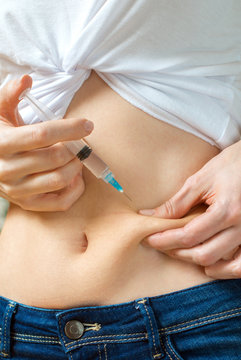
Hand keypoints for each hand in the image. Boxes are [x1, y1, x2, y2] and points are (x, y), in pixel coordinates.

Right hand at [0, 75, 93, 211]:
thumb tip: (27, 79)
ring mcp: (16, 190)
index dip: (69, 128)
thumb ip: (10, 94)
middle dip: (75, 147)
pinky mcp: (26, 203)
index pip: (42, 135)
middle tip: (83, 141)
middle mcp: (7, 170)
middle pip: (54, 158)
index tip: (87, 124)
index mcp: (1, 143)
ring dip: (76, 166)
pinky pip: (59, 203)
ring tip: (77, 156)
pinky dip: (74, 189)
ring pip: (59, 179)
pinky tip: (75, 176)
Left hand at [139, 141, 240, 278]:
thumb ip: (178, 202)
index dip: (165, 240)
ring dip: (198, 261)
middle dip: (177, 252)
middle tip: (161, 242)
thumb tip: (150, 216)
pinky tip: (209, 264)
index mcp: (226, 210)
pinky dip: (224, 270)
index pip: (189, 235)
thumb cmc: (232, 164)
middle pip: (204, 254)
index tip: (149, 238)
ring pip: (223, 264)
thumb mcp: (202, 179)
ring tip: (180, 251)